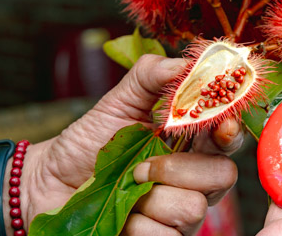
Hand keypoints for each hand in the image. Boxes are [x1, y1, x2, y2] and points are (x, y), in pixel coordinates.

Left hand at [16, 54, 242, 234]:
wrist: (50, 183)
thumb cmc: (90, 142)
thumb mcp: (119, 101)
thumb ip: (152, 75)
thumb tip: (188, 63)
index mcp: (192, 143)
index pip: (229, 138)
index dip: (231, 132)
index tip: (221, 125)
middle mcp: (193, 179)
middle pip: (223, 177)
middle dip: (180, 170)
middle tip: (142, 166)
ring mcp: (179, 213)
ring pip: (193, 209)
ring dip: (150, 198)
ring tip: (125, 189)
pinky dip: (136, 225)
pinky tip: (121, 216)